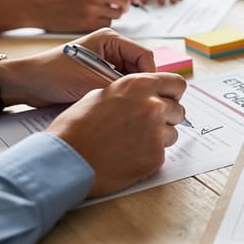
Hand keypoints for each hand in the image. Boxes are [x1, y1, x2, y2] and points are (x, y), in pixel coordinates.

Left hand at [0, 28, 154, 107]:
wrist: (25, 84)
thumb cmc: (51, 74)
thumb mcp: (90, 80)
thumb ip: (120, 86)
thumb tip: (144, 96)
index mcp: (111, 39)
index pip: (145, 56)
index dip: (149, 75)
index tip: (147, 94)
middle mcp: (112, 49)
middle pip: (141, 68)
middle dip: (139, 85)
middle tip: (136, 103)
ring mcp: (107, 63)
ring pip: (132, 80)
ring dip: (128, 92)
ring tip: (121, 105)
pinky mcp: (100, 76)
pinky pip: (120, 87)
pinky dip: (119, 96)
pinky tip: (113, 105)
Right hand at [23, 0, 134, 31]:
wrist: (40, 7)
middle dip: (126, 5)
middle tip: (121, 7)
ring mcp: (90, 8)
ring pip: (118, 14)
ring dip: (114, 14)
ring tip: (103, 12)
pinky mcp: (87, 23)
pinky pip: (108, 24)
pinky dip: (105, 22)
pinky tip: (95, 19)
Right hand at [46, 72, 186, 196]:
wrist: (64, 160)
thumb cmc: (74, 128)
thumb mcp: (99, 96)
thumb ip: (128, 93)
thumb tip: (143, 95)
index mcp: (138, 85)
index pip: (176, 83)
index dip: (172, 93)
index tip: (169, 100)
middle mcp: (152, 106)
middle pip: (178, 110)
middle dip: (166, 118)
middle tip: (147, 126)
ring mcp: (157, 132)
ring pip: (172, 133)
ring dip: (158, 138)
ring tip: (131, 143)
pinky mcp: (156, 157)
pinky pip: (162, 154)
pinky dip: (148, 156)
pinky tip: (127, 157)